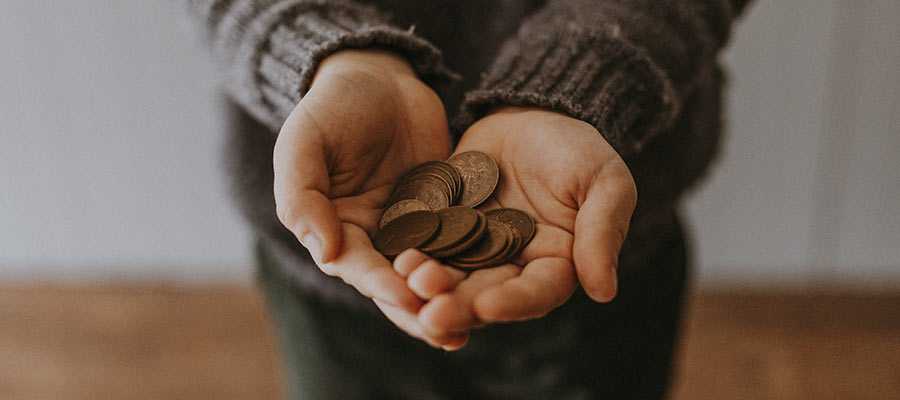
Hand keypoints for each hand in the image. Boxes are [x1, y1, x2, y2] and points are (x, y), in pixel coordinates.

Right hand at [273, 50, 451, 332]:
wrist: (378, 77)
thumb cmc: (332, 108)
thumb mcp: (304, 143)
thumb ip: (304, 197)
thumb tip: (326, 254)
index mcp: (335, 230)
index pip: (358, 267)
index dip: (380, 284)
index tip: (406, 297)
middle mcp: (373, 238)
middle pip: (396, 283)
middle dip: (420, 308)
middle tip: (447, 331)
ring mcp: (412, 228)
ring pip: (431, 271)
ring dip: (450, 297)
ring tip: (475, 322)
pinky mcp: (446, 212)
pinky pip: (460, 241)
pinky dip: (475, 263)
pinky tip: (499, 282)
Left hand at [395, 107, 636, 346]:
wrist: (531, 113)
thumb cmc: (578, 148)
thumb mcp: (604, 183)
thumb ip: (601, 232)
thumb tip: (604, 292)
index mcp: (555, 264)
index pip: (536, 292)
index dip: (513, 303)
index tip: (487, 306)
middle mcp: (512, 266)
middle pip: (485, 294)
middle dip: (459, 305)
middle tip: (431, 314)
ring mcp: (473, 248)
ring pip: (451, 276)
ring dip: (430, 285)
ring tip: (410, 282)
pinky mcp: (443, 226)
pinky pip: (426, 244)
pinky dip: (412, 252)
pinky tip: (395, 257)